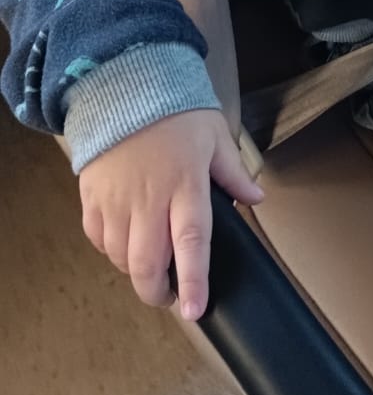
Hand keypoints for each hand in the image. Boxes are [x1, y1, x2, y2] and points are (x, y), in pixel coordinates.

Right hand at [79, 107, 262, 320]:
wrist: (125, 85)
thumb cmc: (177, 111)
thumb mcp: (215, 135)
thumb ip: (233, 173)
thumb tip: (258, 199)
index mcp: (185, 184)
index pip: (191, 242)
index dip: (193, 280)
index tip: (194, 309)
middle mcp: (149, 198)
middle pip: (148, 264)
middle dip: (157, 292)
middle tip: (170, 297)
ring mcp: (116, 200)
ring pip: (121, 258)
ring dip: (136, 271)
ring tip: (151, 265)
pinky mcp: (92, 197)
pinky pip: (98, 240)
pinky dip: (111, 251)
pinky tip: (125, 242)